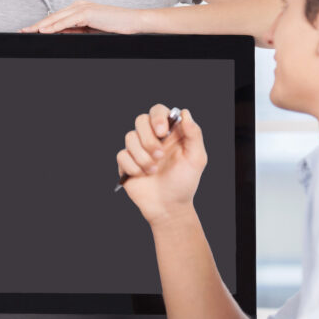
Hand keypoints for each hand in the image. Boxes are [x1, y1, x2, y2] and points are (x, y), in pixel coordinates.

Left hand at [19, 0, 145, 33]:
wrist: (132, 23)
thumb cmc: (115, 27)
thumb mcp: (91, 31)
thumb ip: (75, 31)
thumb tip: (59, 35)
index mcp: (79, 8)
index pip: (56, 18)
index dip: (41, 24)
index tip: (29, 31)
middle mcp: (79, 5)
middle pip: (53, 17)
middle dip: (36, 25)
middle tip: (22, 31)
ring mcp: (83, 7)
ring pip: (57, 18)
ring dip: (41, 25)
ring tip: (28, 32)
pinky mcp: (87, 12)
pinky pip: (67, 21)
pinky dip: (55, 26)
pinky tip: (45, 31)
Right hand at [117, 105, 206, 226]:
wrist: (168, 207)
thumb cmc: (184, 183)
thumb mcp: (196, 158)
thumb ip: (193, 134)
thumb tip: (184, 112)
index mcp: (169, 133)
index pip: (158, 111)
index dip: (157, 117)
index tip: (162, 132)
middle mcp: (152, 138)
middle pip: (140, 120)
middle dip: (149, 139)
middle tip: (160, 157)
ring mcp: (138, 149)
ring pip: (129, 137)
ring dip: (142, 156)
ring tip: (153, 171)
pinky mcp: (126, 162)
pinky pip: (122, 155)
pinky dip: (133, 166)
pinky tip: (142, 176)